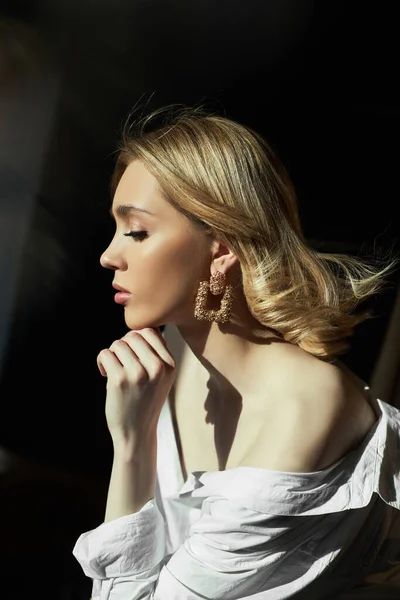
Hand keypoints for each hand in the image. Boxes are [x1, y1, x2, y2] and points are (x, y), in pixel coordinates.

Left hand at [96, 327, 175, 445]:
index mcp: (170, 364)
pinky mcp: (120, 380)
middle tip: (121, 362)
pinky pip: (105, 354)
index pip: (150, 331)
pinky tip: (106, 374)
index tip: (132, 353)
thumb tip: (138, 329)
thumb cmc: (146, 401)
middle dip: (123, 345)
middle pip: (132, 335)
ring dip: (112, 354)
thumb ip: (155, 354)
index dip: (137, 338)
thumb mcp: (161, 377)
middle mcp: (157, 367)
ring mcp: (138, 373)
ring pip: (118, 344)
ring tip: (115, 369)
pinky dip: (102, 362)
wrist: (137, 432)